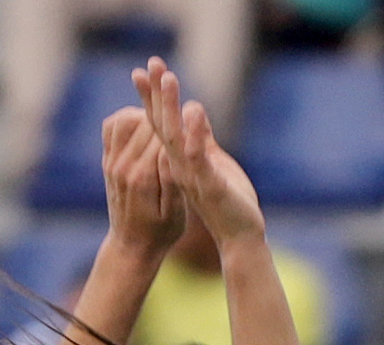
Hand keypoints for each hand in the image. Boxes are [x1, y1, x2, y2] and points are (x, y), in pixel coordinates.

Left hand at [100, 103, 184, 256]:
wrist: (131, 246)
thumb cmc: (161, 233)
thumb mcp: (175, 213)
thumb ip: (172, 182)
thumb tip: (172, 152)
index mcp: (143, 178)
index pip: (160, 136)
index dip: (174, 116)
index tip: (185, 99)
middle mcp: (123, 166)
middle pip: (142, 124)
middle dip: (158, 102)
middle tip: (168, 78)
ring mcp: (112, 162)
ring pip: (124, 120)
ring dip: (143, 107)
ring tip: (159, 101)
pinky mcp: (107, 161)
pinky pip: (112, 128)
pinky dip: (126, 116)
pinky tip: (142, 116)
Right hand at [136, 59, 263, 249]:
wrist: (239, 241)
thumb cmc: (228, 206)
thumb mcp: (213, 166)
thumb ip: (203, 141)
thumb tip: (195, 114)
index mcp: (180, 162)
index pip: (160, 124)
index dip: (152, 99)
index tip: (143, 72)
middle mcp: (179, 167)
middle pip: (161, 125)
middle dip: (155, 94)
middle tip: (150, 63)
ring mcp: (191, 176)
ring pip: (174, 137)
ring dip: (169, 107)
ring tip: (168, 78)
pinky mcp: (208, 185)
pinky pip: (198, 157)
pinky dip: (195, 133)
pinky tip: (194, 110)